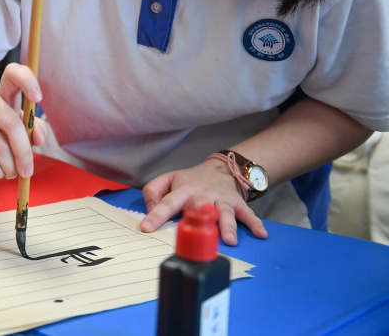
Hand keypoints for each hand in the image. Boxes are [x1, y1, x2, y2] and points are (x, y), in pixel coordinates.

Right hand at [0, 63, 47, 180]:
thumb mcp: (18, 126)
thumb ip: (35, 129)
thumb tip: (38, 139)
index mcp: (3, 93)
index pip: (13, 73)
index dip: (27, 81)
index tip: (38, 99)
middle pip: (12, 125)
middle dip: (24, 153)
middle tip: (28, 170)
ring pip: (0, 147)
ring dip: (11, 166)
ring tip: (12, 171)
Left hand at [140, 156, 268, 245]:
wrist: (218, 169)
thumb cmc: (189, 180)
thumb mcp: (167, 180)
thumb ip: (153, 192)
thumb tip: (151, 210)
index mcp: (183, 190)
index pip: (167, 203)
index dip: (156, 215)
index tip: (147, 228)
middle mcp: (203, 195)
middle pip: (200, 207)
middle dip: (199, 221)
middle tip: (197, 235)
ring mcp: (222, 200)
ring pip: (225, 212)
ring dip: (228, 225)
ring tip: (230, 240)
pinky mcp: (237, 204)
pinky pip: (248, 214)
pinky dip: (255, 223)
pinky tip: (262, 234)